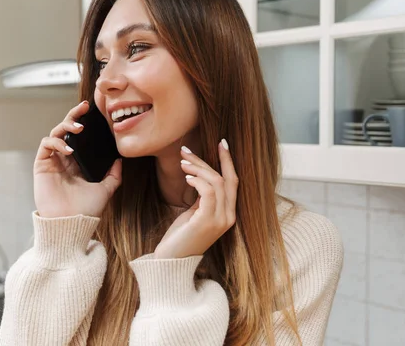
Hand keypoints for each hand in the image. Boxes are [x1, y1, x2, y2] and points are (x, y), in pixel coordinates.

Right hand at [33, 101, 121, 218]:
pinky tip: (69, 149)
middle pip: (66, 130)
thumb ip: (113, 176)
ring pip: (55, 134)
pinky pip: (46, 145)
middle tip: (84, 107)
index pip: (79, 137)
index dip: (84, 123)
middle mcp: (64, 160)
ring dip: (66, 126)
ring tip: (79, 129)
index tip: (93, 111)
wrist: (71, 224)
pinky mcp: (42, 165)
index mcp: (77, 164)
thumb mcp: (106, 190)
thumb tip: (121, 160)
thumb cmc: (87, 210)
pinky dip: (57, 142)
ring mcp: (52, 162)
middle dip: (73, 116)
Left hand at [153, 139, 237, 258]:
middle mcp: (228, 217)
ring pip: (217, 182)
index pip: (234, 182)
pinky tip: (186, 177)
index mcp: (228, 214)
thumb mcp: (194, 213)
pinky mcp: (208, 221)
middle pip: (226, 179)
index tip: (221, 142)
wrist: (171, 262)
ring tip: (182, 162)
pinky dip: (197, 180)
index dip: (228, 161)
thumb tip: (200, 177)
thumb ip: (203, 198)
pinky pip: (208, 192)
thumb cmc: (179, 237)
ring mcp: (220, 220)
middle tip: (186, 149)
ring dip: (198, 168)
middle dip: (208, 160)